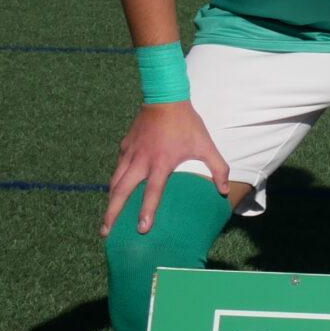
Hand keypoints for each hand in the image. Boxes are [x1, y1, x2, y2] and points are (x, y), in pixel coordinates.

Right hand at [104, 103, 230, 234]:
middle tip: (105, 232)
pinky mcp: (124, 146)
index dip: (146, 212)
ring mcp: (129, 154)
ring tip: (106, 218)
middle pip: (121, 192)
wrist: (165, 98)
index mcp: (161, 163)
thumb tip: (223, 191)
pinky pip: (117, 168)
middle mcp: (141, 161)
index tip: (141, 229)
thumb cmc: (187, 124)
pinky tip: (115, 191)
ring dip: (109, 201)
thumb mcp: (206, 145)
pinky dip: (114, 182)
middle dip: (112, 213)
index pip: (152, 193)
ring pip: (114, 182)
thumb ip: (218, 168)